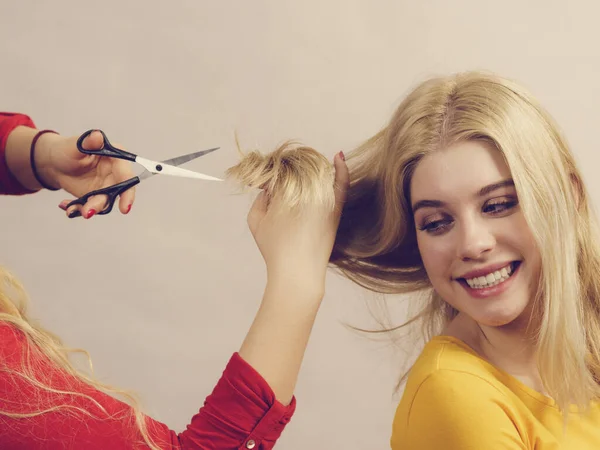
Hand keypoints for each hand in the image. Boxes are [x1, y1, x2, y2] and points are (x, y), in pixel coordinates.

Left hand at [42, 131, 135, 218]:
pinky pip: (90, 207)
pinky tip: (66, 206)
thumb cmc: (67, 150)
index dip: (128, 192)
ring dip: (89, 208)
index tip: (125, 208)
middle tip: (87, 212)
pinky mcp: (95, 197)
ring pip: (103, 203)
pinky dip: (78, 209)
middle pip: (116, 193)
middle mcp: (114, 174)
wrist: (54, 163)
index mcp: (115, 159)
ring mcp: (105, 188)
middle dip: (102, 204)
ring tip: (72, 210)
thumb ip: (88, 142)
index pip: (126, 176)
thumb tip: (97, 135)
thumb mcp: (75, 146)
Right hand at [247, 152, 348, 292]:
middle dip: (286, 172)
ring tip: (298, 178)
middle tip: (280, 186)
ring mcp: (323, 197)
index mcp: (282, 190)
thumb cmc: (275, 249)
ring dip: (307, 169)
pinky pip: (341, 183)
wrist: (298, 271)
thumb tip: (270, 188)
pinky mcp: (336, 208)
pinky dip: (341, 168)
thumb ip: (260, 199)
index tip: (264, 184)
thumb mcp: (256, 221)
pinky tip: (338, 157)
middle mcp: (304, 189)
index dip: (269, 175)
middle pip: (296, 169)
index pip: (277, 171)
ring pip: (316, 172)